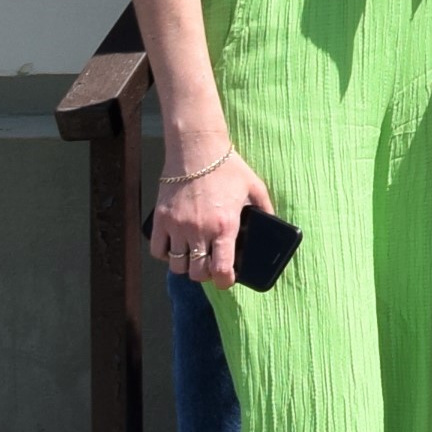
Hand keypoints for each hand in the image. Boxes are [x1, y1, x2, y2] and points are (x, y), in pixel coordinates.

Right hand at [150, 139, 273, 287]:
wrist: (196, 150)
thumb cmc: (228, 168)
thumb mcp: (255, 187)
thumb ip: (266, 209)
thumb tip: (273, 224)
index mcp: (225, 226)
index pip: (221, 270)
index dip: (225, 281)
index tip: (227, 279)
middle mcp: (199, 230)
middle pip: (197, 273)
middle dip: (206, 274)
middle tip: (212, 265)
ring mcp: (177, 226)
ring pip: (177, 265)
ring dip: (186, 265)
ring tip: (195, 255)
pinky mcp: (160, 219)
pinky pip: (158, 251)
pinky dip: (166, 254)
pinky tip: (177, 246)